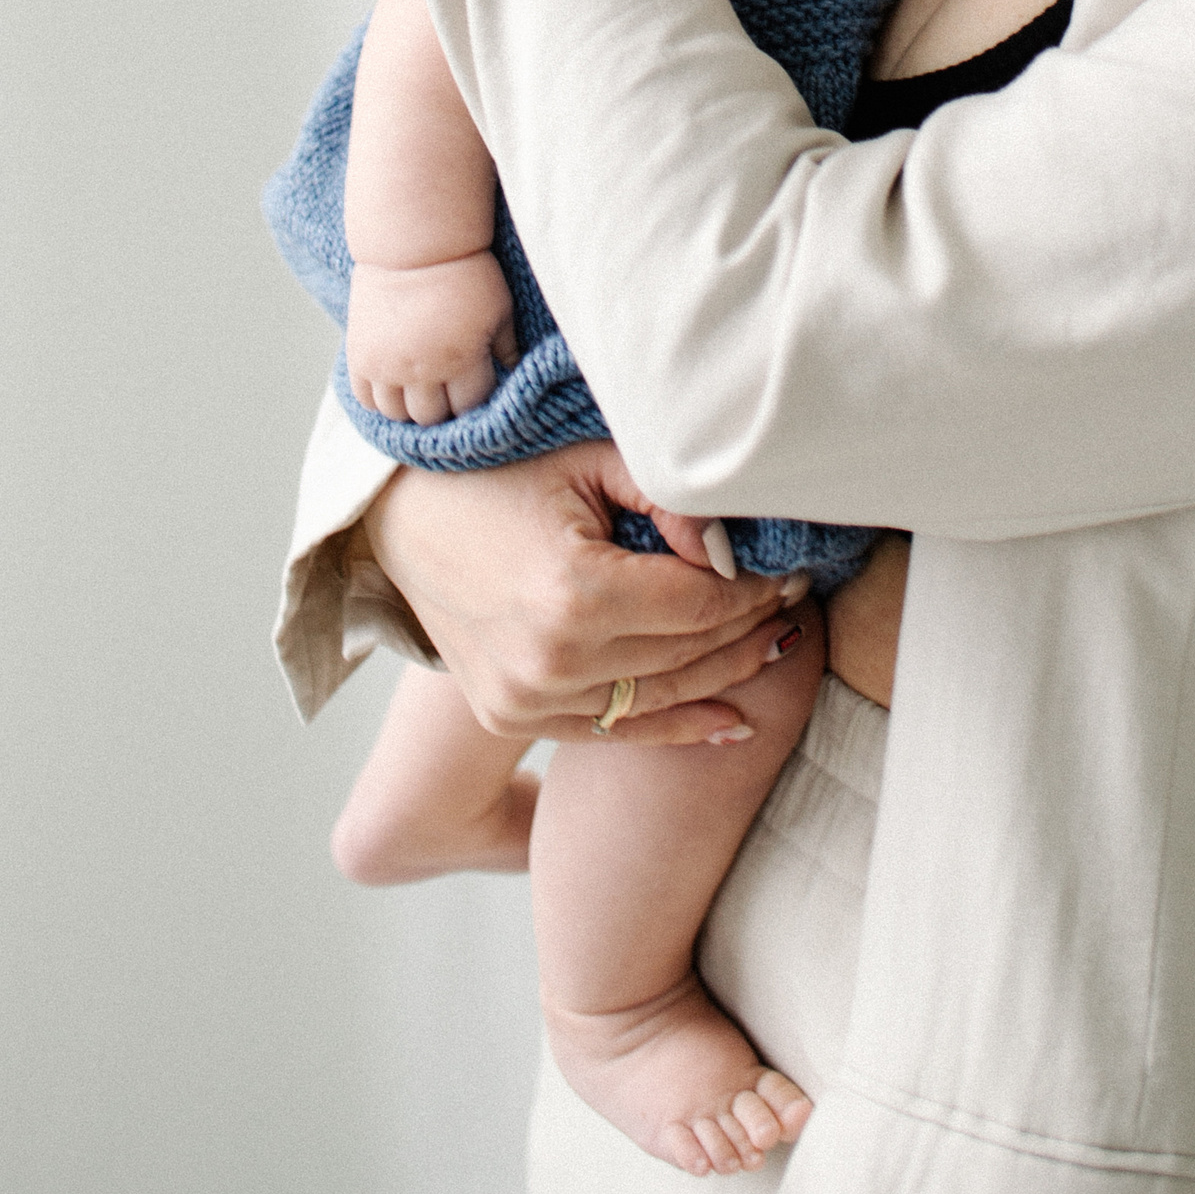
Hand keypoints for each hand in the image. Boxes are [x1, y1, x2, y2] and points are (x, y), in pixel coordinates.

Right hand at [346, 254, 516, 424]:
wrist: (414, 244)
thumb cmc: (466, 271)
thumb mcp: (499, 308)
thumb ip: (507, 346)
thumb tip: (516, 373)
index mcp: (461, 359)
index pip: (468, 406)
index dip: (475, 401)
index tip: (475, 389)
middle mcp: (422, 369)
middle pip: (431, 417)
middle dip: (444, 409)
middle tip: (448, 394)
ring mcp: (387, 366)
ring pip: (396, 414)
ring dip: (410, 409)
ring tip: (420, 392)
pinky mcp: (360, 356)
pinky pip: (365, 399)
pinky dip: (379, 400)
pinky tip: (394, 386)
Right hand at [362, 443, 811, 747]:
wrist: (399, 516)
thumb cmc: (497, 473)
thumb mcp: (585, 461)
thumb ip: (667, 499)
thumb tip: (736, 549)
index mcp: (575, 595)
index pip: (700, 606)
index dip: (756, 590)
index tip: (792, 570)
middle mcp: (552, 662)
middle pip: (687, 656)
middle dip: (750, 628)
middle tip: (796, 601)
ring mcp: (527, 699)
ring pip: (660, 700)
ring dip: (726, 676)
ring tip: (777, 645)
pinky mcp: (512, 716)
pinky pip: (614, 732)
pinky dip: (677, 729)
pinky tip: (732, 721)